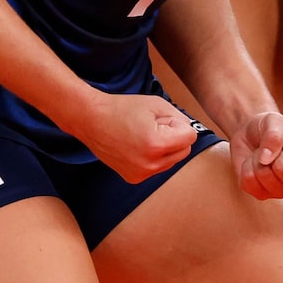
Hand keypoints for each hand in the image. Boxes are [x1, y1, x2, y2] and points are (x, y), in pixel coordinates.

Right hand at [80, 94, 199, 184]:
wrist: (91, 120)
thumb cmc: (121, 109)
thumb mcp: (156, 104)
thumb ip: (179, 117)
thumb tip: (190, 130)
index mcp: (157, 145)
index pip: (190, 137)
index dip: (178, 125)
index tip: (162, 119)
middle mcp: (150, 164)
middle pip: (184, 152)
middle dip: (174, 138)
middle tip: (152, 126)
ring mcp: (141, 174)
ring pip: (171, 161)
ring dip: (164, 149)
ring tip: (143, 136)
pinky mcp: (134, 178)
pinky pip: (156, 168)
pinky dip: (152, 157)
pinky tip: (136, 146)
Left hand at [230, 111, 282, 201]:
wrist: (249, 133)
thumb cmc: (270, 127)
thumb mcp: (275, 121)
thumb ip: (274, 136)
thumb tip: (265, 160)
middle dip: (273, 152)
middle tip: (274, 147)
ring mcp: (282, 191)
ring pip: (265, 177)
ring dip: (257, 159)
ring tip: (262, 154)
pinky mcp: (262, 195)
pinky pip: (249, 183)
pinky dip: (246, 168)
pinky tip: (253, 163)